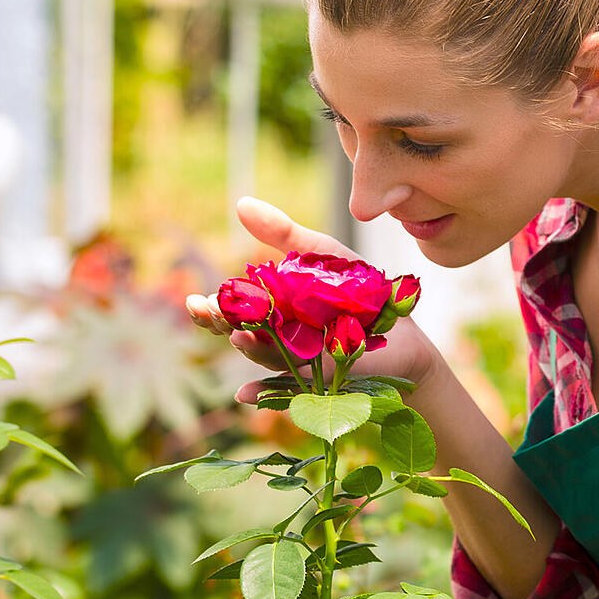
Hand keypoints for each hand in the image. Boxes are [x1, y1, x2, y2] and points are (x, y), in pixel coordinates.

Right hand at [184, 197, 445, 400]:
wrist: (405, 323)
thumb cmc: (358, 290)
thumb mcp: (321, 254)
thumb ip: (282, 234)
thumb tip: (241, 203)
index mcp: (272, 312)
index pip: (232, 313)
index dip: (210, 309)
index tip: (193, 301)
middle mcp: (279, 341)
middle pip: (241, 336)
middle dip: (222, 327)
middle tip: (208, 314)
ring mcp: (300, 362)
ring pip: (268, 358)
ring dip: (251, 349)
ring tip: (241, 336)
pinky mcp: (327, 377)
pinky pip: (296, 387)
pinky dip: (268, 392)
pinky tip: (247, 395)